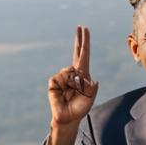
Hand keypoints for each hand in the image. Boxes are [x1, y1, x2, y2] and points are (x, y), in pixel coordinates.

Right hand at [47, 26, 99, 144]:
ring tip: (71, 93)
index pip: (84, 55)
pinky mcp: (54, 82)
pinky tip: (63, 93)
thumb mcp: (90, 98)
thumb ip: (91, 88)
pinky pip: (60, 78)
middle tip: (80, 26)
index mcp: (83, 75)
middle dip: (79, 39)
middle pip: (76, 52)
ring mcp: (63, 76)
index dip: (84, 43)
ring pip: (69, 71)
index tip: (85, 30)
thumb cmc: (79, 108)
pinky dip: (64, 85)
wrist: (67, 118)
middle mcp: (73, 73)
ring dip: (73, 83)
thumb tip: (88, 79)